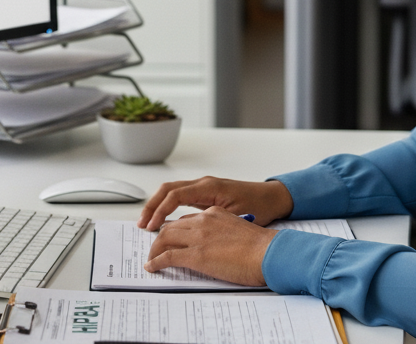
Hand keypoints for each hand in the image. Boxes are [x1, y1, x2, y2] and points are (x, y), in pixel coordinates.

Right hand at [138, 176, 292, 230]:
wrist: (273, 198)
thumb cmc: (259, 206)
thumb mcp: (236, 215)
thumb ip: (213, 221)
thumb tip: (190, 232)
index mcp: (209, 187)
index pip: (175, 194)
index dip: (160, 210)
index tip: (151, 226)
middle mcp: (203, 184)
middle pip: (168, 189)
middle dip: (152, 206)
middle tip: (141, 224)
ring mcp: (204, 187)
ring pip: (172, 191)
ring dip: (158, 205)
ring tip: (147, 223)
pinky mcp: (206, 194)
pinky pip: (180, 197)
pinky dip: (168, 206)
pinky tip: (164, 220)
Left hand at [144, 207, 277, 286]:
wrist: (268, 253)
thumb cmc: (261, 247)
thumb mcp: (239, 231)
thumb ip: (224, 232)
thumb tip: (218, 245)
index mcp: (215, 213)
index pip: (187, 219)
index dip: (176, 230)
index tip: (171, 238)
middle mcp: (203, 221)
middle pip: (171, 226)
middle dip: (159, 237)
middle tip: (154, 248)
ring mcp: (198, 237)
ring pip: (164, 238)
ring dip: (154, 249)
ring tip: (151, 259)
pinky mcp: (195, 255)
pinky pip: (167, 256)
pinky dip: (156, 261)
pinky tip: (152, 267)